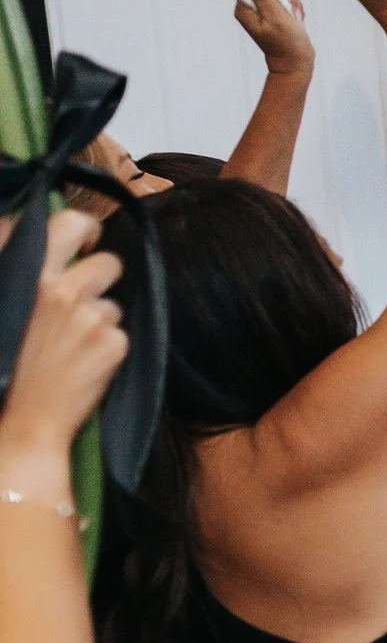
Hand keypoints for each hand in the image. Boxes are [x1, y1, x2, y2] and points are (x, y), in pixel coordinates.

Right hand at [0, 210, 127, 465]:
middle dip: (103, 269)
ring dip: (100, 316)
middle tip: (90, 285)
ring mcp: (90, 317)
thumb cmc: (8, 362)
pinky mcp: (113, 343)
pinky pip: (120, 331)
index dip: (81, 229)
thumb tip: (29, 229)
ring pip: (114, 301)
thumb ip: (22, 268)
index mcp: (30, 274)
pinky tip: (83, 363)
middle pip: (109, 259)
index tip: (81, 242)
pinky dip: (107, 345)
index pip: (69, 221)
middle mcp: (61, 290)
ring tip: (71, 342)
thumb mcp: (6, 303)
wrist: (23, 420)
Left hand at [231, 0, 313, 77]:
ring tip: (295, 18)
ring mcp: (262, 10)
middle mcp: (250, 7)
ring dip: (291, 2)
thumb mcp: (275, 16)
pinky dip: (294, 7)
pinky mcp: (273, 12)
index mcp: (243, 8)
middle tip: (290, 12)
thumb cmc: (286, 43)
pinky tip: (296, 19)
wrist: (296, 63)